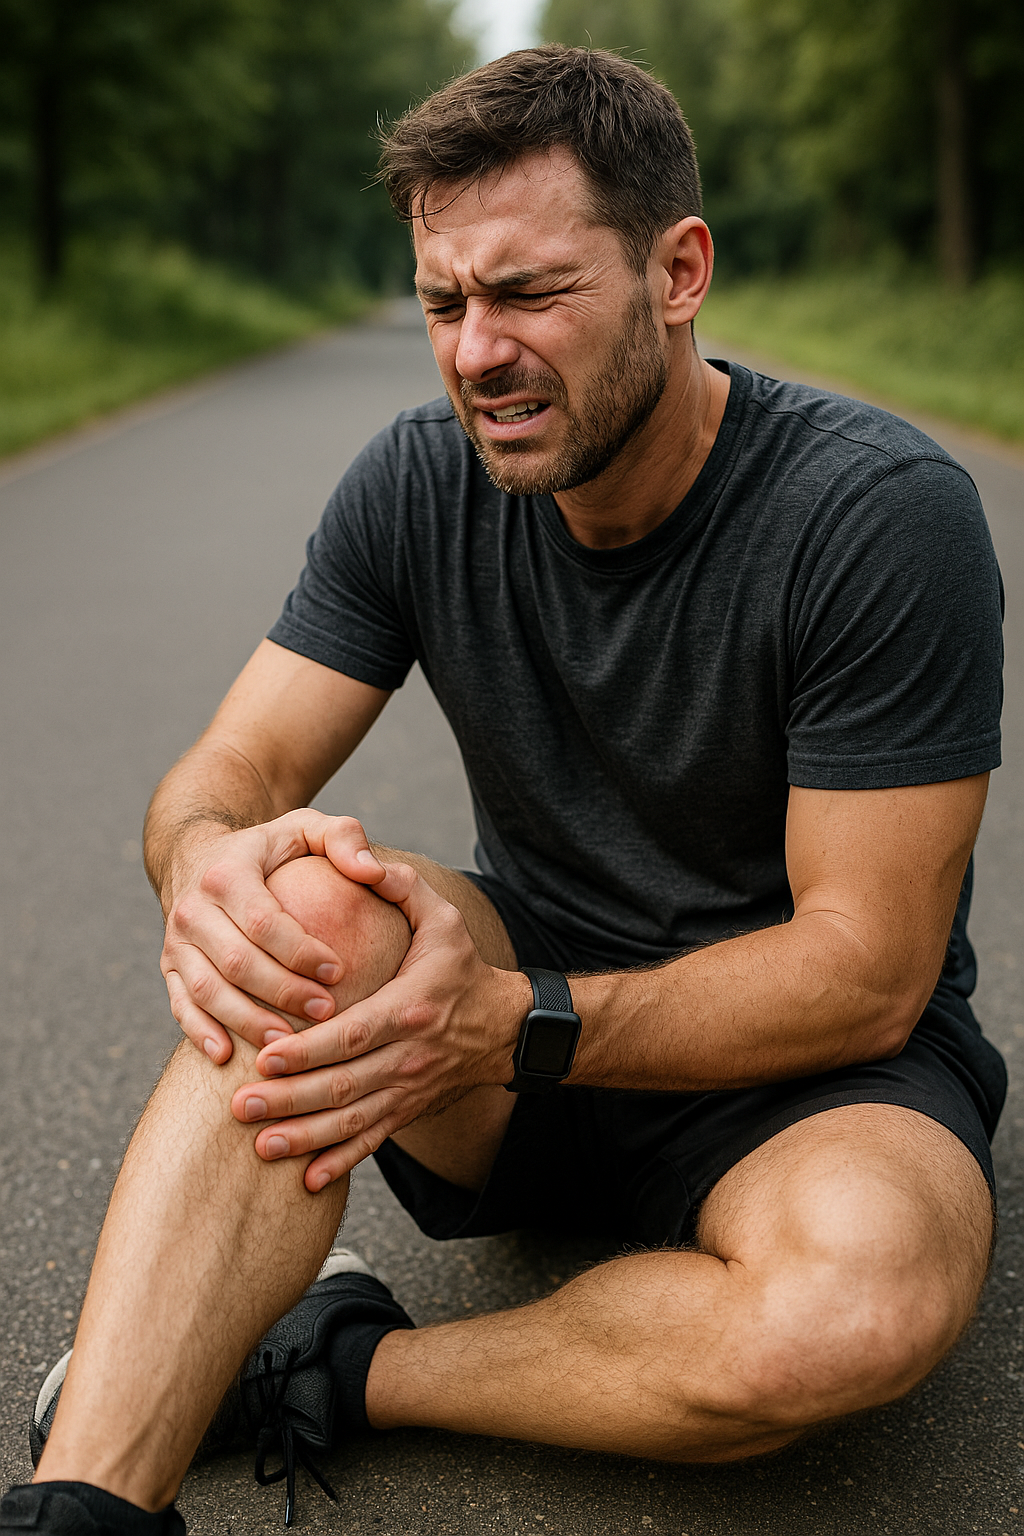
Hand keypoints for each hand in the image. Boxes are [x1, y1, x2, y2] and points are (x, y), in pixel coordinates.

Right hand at [161, 810, 387, 1062]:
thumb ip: (344, 838)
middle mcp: (193, 907)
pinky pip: (180, 1004)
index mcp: (227, 873)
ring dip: (246, 1020)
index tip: (339, 973)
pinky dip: (200, 1033)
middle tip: (326, 1012)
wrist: (198, 856)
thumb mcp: (305, 828)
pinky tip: (227, 1056)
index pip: (264, 921)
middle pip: (237, 961)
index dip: (301, 951)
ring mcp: (175, 940)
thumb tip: (374, 871)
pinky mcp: (169, 967)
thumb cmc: (270, 849)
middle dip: (282, 992)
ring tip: (287, 1043)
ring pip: (207, 989)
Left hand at [230, 864, 528, 1190]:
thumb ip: (402, 887)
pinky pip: (373, 1141)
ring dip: (306, 1137)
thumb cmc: (460, 967)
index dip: (309, 1051)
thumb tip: (365, 862)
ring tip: (260, 1145)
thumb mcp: (442, 918)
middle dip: (291, 1099)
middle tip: (240, 1105)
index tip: (264, 1057)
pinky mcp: (408, 1110)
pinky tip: (306, 1181)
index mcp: (410, 1008)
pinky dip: (341, 1163)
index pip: (352, 1035)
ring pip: (354, 1121)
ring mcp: (410, 1089)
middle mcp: (409, 1056)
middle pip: (345, 1085)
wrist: (504, 1027)